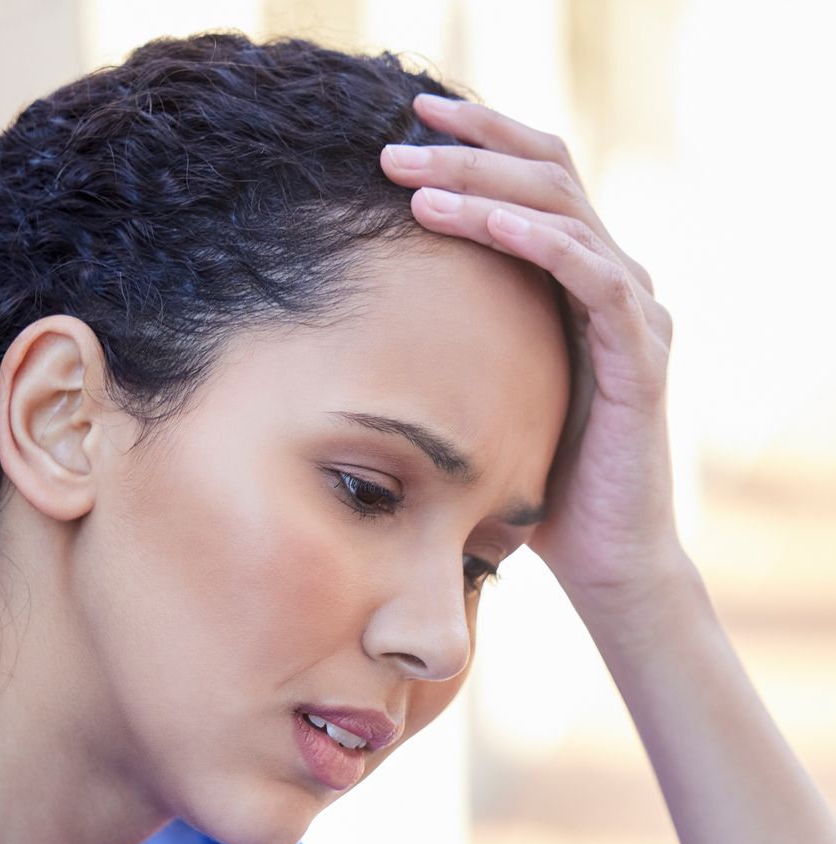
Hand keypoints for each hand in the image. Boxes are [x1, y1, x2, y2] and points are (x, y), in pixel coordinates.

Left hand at [381, 96, 683, 607]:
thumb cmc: (540, 492)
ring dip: (484, 188)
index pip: (534, 180)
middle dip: (469, 149)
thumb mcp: (484, 405)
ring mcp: (635, 313)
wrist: (606, 563)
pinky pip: (590, 274)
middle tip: (392, 142)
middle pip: (548, 173)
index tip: (406, 122)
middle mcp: (615, 282)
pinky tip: (483, 222)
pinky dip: (536, 241)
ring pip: (563, 211)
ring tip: (413, 183)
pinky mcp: (640, 354)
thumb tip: (360, 336)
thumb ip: (454, 354)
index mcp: (580, 282)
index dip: (477, 141)